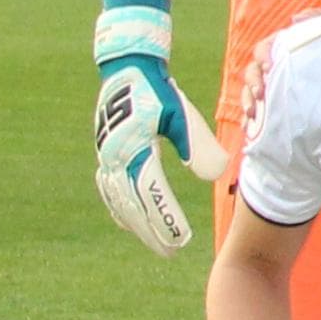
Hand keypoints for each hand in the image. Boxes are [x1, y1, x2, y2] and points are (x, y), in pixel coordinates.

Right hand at [93, 0, 222, 254]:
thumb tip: (215, 174)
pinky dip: (120, 208)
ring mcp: (106, 156)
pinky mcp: (105, 153)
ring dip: (136, 224)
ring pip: (119, 200)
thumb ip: (197, 144)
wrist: (127, 66)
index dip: (165, 220)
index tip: (181, 241)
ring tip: (155, 243)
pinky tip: (128, 221)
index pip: (151, 195)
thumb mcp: (182, 114)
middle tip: (171, 253)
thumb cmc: (159, 90)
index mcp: (134, 149)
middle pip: (132, 205)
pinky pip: (110, 189)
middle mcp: (115, 158)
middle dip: (152, 231)